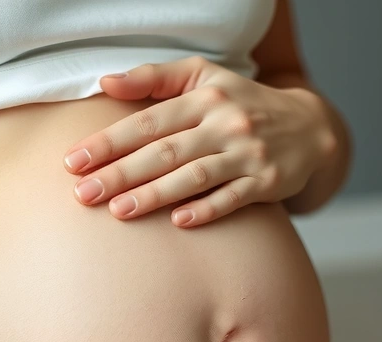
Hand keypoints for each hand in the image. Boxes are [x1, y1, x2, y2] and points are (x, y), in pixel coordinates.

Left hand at [64, 56, 337, 226]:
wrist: (308, 127)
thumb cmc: (237, 103)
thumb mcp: (202, 77)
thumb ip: (153, 79)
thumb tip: (104, 82)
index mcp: (203, 98)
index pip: (147, 122)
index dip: (108, 142)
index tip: (73, 162)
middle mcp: (225, 123)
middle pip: (164, 151)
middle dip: (120, 173)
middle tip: (83, 194)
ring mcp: (247, 153)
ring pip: (194, 176)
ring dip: (155, 194)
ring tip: (118, 210)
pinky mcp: (267, 182)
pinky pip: (232, 198)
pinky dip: (206, 210)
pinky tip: (178, 223)